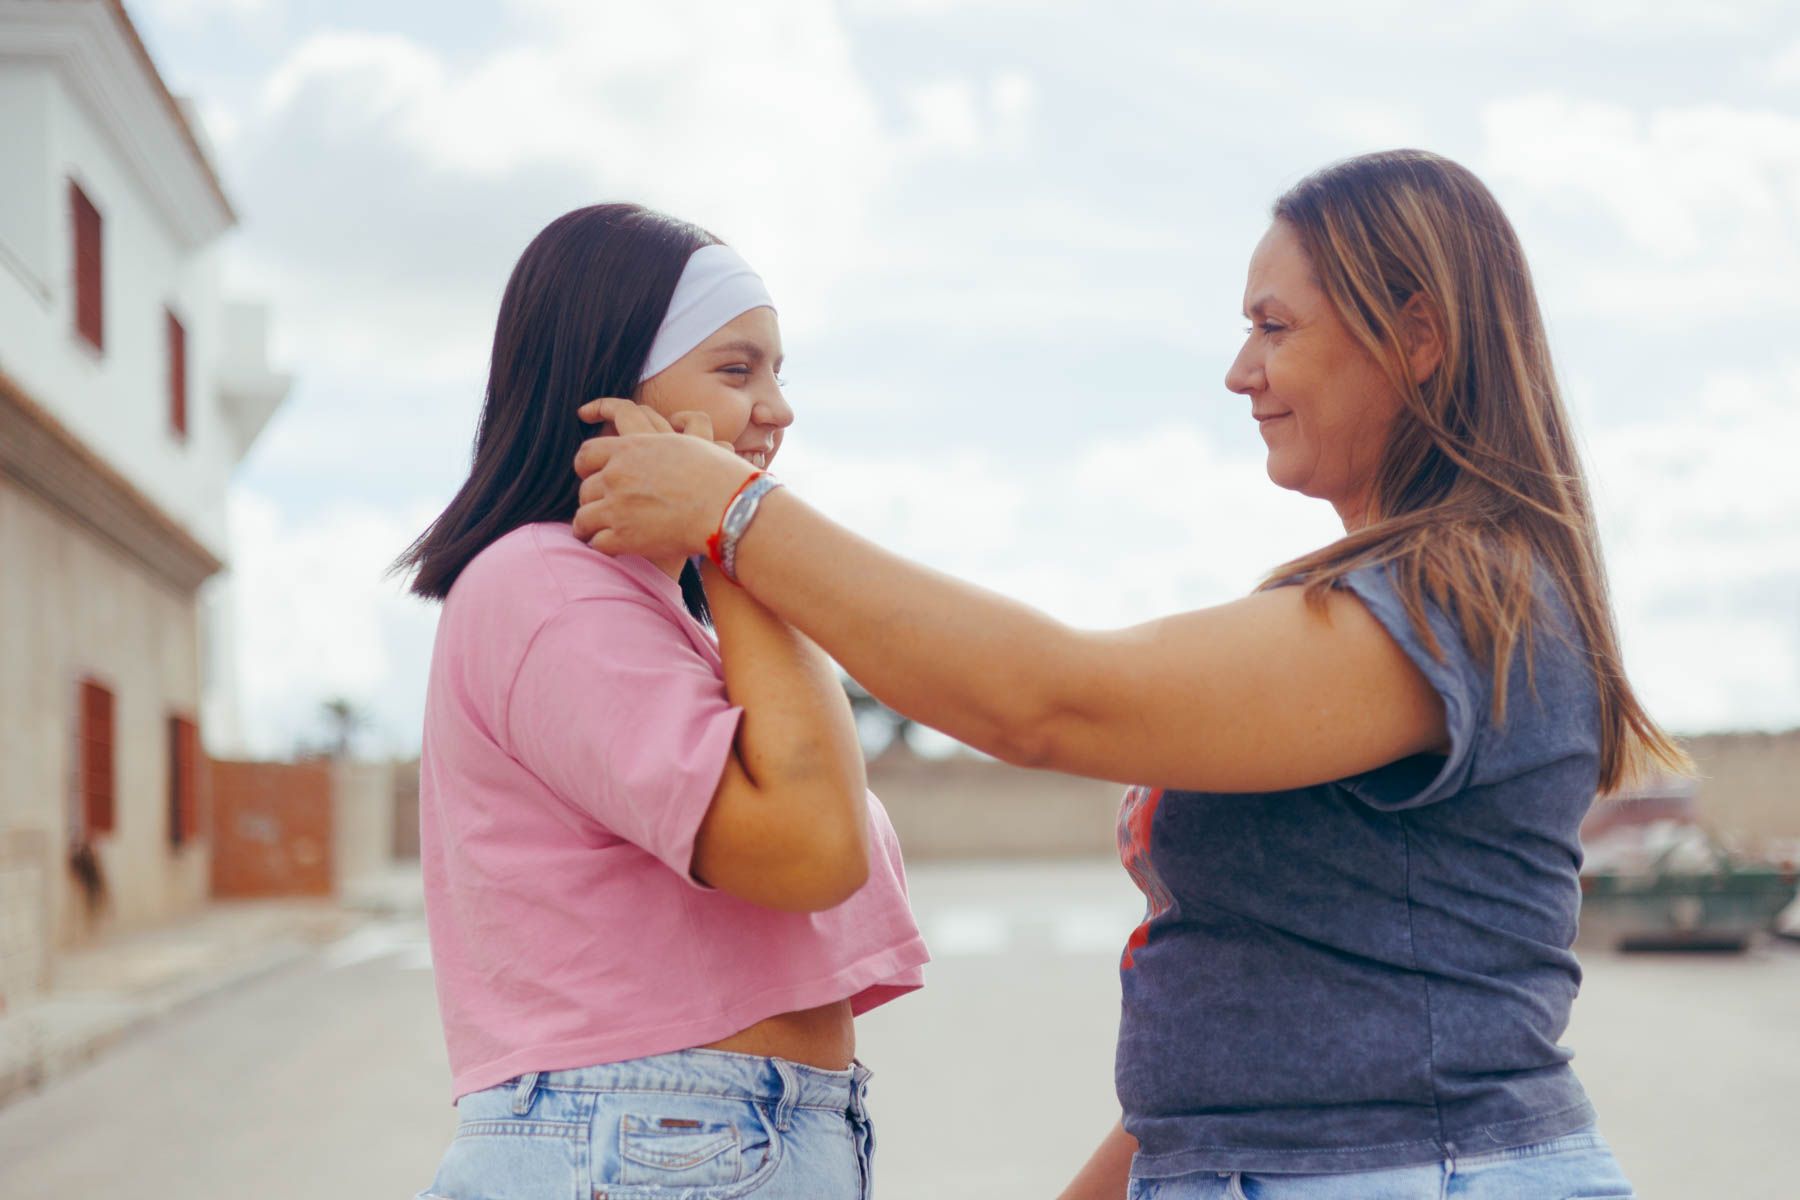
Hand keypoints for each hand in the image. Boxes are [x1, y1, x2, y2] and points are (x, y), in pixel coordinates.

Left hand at [573, 398, 756, 559]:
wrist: (726, 507)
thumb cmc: (716, 474)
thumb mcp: (687, 441)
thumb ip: (665, 440)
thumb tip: (673, 425)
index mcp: (630, 448)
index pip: (587, 453)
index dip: (584, 465)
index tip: (586, 472)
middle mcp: (617, 475)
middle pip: (586, 488)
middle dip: (591, 498)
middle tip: (599, 506)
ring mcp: (617, 507)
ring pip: (583, 517)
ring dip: (587, 525)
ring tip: (592, 531)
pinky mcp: (623, 537)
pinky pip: (596, 543)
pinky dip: (599, 545)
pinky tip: (608, 548)